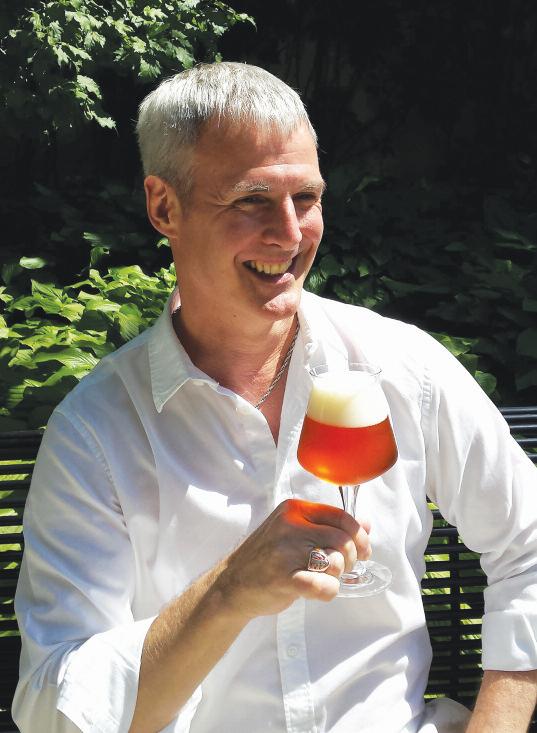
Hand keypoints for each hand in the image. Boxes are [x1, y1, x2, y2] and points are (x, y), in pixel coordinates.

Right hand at [216, 499, 370, 618]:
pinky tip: (319, 591)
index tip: (362, 551)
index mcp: (294, 510)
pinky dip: (328, 591)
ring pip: (335, 561)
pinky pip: (323, 585)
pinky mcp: (283, 577)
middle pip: (342, 539)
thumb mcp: (295, 532)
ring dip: (336, 576)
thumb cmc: (268, 558)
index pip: (341, 517)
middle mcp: (290, 525)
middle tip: (339, 570)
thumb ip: (329, 526)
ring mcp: (285, 551)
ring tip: (322, 579)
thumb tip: (366, 524)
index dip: (359, 536)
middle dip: (349, 559)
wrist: (232, 584)